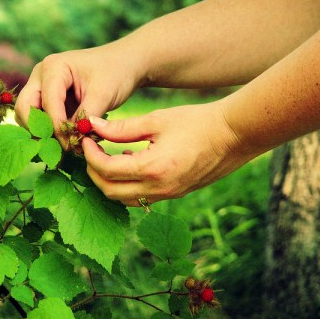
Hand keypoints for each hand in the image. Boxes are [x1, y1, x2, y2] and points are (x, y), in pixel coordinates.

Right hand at [15, 43, 142, 135]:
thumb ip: (86, 117)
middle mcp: (40, 75)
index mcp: (54, 67)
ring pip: (27, 115)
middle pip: (25, 108)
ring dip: (41, 132)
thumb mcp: (104, 95)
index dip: (57, 127)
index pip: (47, 103)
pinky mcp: (46, 98)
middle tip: (58, 148)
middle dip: (39, 130)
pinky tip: (63, 142)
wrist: (123, 64)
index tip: (70, 145)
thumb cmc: (115, 73)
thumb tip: (72, 140)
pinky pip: (38, 118)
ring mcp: (41, 86)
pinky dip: (47, 131)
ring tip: (62, 146)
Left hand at [82, 101, 257, 205]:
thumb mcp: (156, 120)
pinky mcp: (174, 194)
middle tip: (90, 151)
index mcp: (153, 169)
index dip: (90, 155)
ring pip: (124, 199)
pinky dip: (127, 185)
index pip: (107, 170)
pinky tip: (130, 162)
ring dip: (109, 182)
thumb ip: (122, 128)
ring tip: (107, 156)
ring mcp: (168, 195)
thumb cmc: (196, 122)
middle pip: (110, 191)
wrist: (233, 135)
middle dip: (93, 172)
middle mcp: (159, 189)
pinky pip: (141, 198)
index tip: (86, 139)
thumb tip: (94, 127)